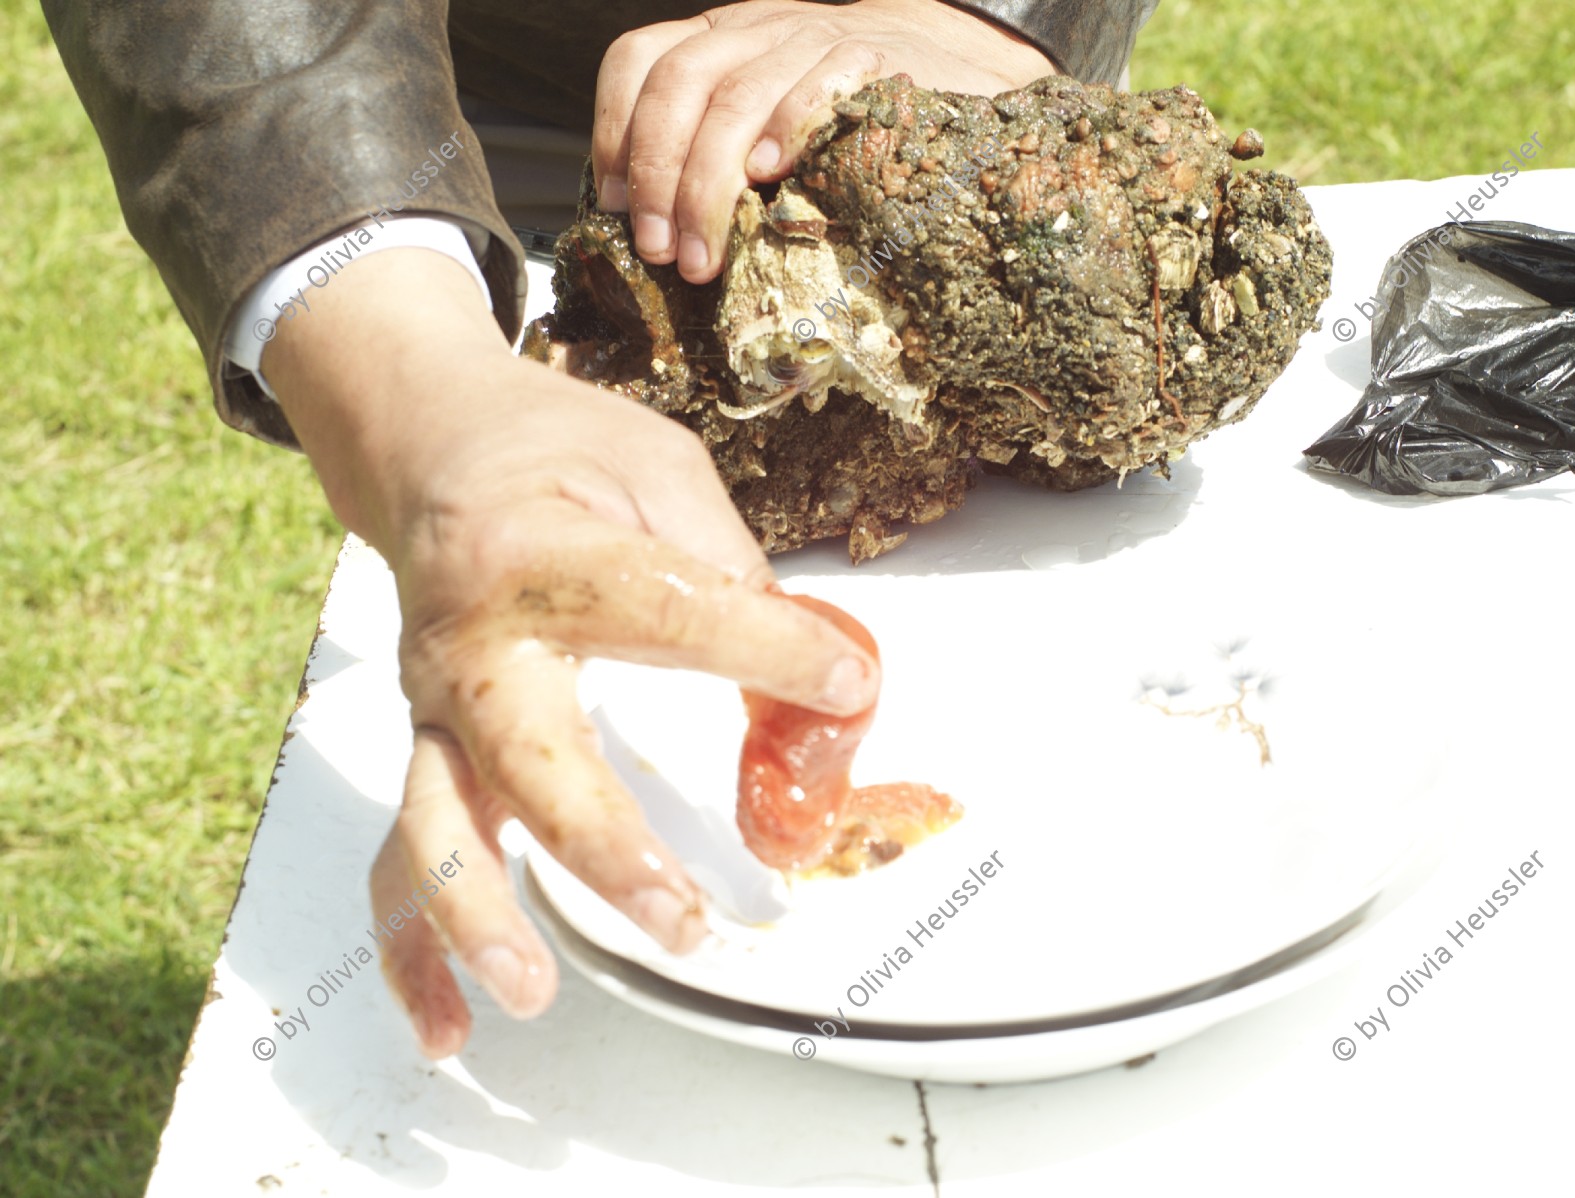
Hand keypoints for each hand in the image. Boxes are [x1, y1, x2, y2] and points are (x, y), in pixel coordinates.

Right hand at [264, 248, 880, 1054]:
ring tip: (534, 988)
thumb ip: (730, 573)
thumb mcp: (659, 467)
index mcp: (538, 551)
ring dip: (479, 917)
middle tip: (678, 916)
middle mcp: (470, 641)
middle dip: (601, 846)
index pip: (664, 611)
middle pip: (525, 757)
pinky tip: (450, 1026)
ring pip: (438, 825)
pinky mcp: (432, 751)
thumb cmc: (553, 452)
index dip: (769, 648)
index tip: (845, 682)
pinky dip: (414, 952)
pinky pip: (401, 860)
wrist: (431, 441)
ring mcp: (437, 708)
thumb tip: (822, 687)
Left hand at [592, 0, 1054, 282]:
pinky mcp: (871, 61)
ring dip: (708, 184)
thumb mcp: (765, 119)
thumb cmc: (845, 118)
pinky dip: (785, 128)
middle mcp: (757, 29)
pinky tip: (771, 177)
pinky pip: (817, 85)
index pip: (640, 60)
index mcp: (719, 39)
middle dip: (659, 177)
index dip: (613, 130)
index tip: (616, 205)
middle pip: (681, 85)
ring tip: (704, 256)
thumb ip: (712, 148)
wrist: (953, 63)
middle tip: (663, 253)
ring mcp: (813, 38)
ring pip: (736, 97)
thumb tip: (649, 230)